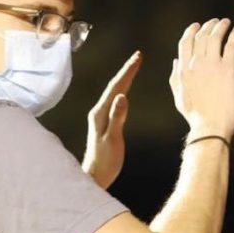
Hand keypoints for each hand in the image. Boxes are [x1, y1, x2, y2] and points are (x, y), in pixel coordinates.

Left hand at [84, 50, 142, 188]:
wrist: (95, 176)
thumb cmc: (104, 162)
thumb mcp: (112, 140)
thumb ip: (117, 118)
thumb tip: (123, 97)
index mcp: (100, 114)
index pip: (116, 88)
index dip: (127, 72)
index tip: (137, 58)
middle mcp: (98, 112)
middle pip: (114, 87)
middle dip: (126, 71)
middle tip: (138, 56)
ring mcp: (100, 117)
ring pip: (114, 93)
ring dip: (125, 79)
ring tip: (134, 67)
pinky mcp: (104, 123)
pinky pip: (115, 102)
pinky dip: (123, 91)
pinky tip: (126, 90)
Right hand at [169, 18, 233, 141]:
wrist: (211, 126)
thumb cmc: (195, 116)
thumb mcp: (179, 97)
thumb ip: (175, 78)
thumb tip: (175, 61)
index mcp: (183, 71)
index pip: (185, 43)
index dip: (191, 31)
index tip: (197, 26)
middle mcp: (196, 65)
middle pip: (201, 37)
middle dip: (207, 26)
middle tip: (215, 22)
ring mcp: (212, 65)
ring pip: (215, 37)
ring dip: (221, 26)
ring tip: (226, 23)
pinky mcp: (229, 69)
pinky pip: (231, 45)